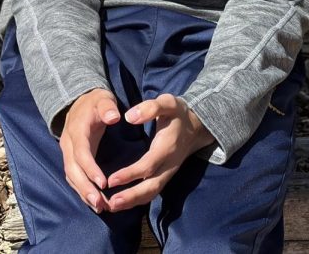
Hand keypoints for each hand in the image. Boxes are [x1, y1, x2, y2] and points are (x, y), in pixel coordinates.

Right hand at [59, 88, 121, 212]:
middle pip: (72, 170)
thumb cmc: (96, 102)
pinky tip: (94, 202)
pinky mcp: (71, 158)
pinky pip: (74, 177)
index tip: (104, 183)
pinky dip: (82, 190)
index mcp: (77, 130)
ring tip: (100, 207)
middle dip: (85, 188)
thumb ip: (107, 107)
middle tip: (100, 204)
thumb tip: (114, 117)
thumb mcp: (103, 99)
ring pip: (71, 176)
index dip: (90, 168)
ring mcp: (68, 152)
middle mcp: (68, 144)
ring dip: (83, 193)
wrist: (80, 101)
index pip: (81, 153)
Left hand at [104, 94, 214, 211]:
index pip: (148, 165)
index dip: (130, 174)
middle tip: (111, 203)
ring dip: (133, 202)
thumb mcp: (168, 102)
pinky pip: (152, 191)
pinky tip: (121, 203)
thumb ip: (150, 108)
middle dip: (131, 196)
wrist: (197, 125)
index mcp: (167, 147)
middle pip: (151, 186)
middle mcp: (169, 164)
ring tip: (111, 207)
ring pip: (152, 192)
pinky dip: (137, 200)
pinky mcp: (166, 176)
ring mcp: (169, 172)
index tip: (111, 180)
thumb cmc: (178, 112)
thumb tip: (129, 117)